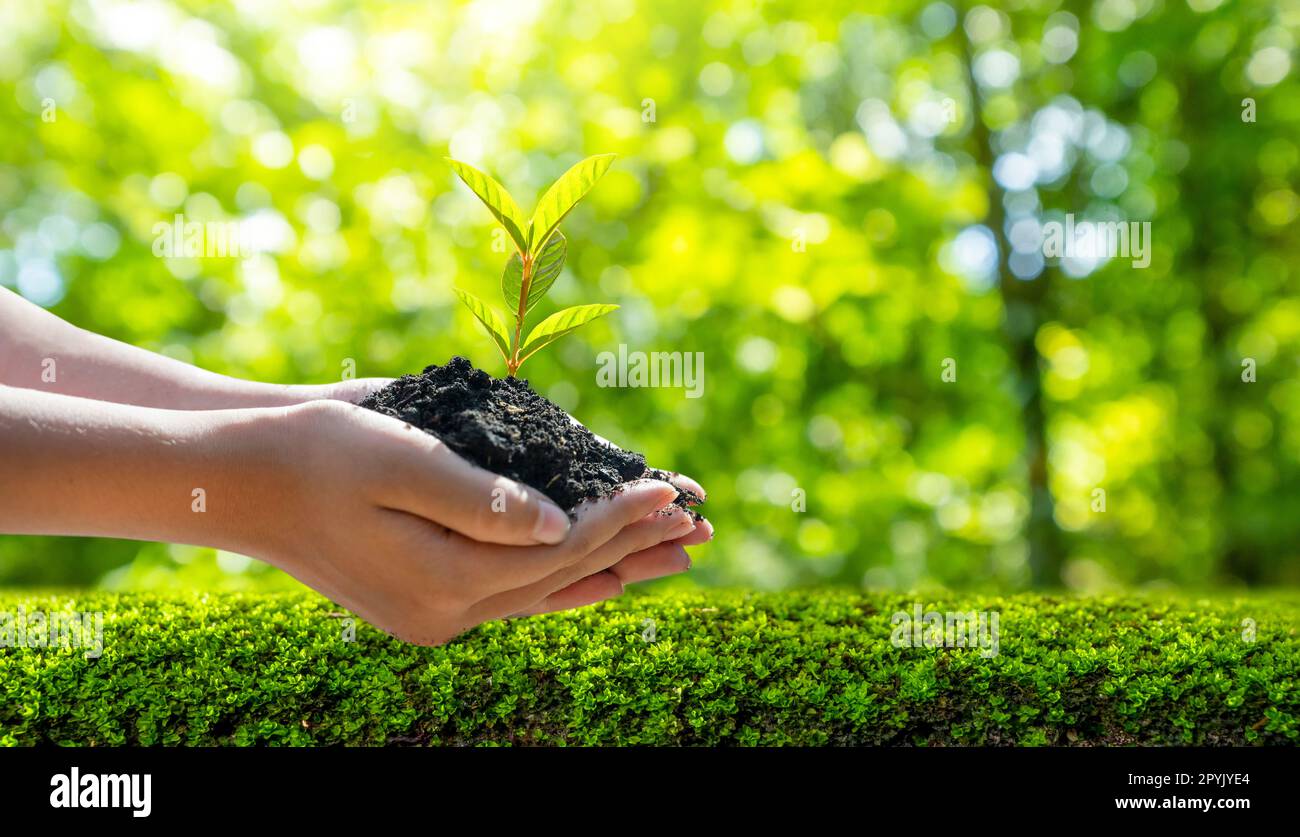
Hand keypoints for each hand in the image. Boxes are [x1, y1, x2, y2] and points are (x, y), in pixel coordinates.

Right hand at [256, 399, 702, 643]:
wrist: (243, 481)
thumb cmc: (316, 453)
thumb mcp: (400, 459)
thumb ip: (485, 500)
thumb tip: (563, 528)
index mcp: (444, 581)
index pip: (560, 547)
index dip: (621, 516)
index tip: (674, 488)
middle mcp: (447, 613)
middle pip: (565, 573)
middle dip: (635, 543)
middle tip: (702, 523)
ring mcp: (438, 614)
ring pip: (548, 588)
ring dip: (614, 564)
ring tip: (675, 551)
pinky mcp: (430, 599)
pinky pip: (518, 592)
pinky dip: (567, 577)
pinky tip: (602, 575)